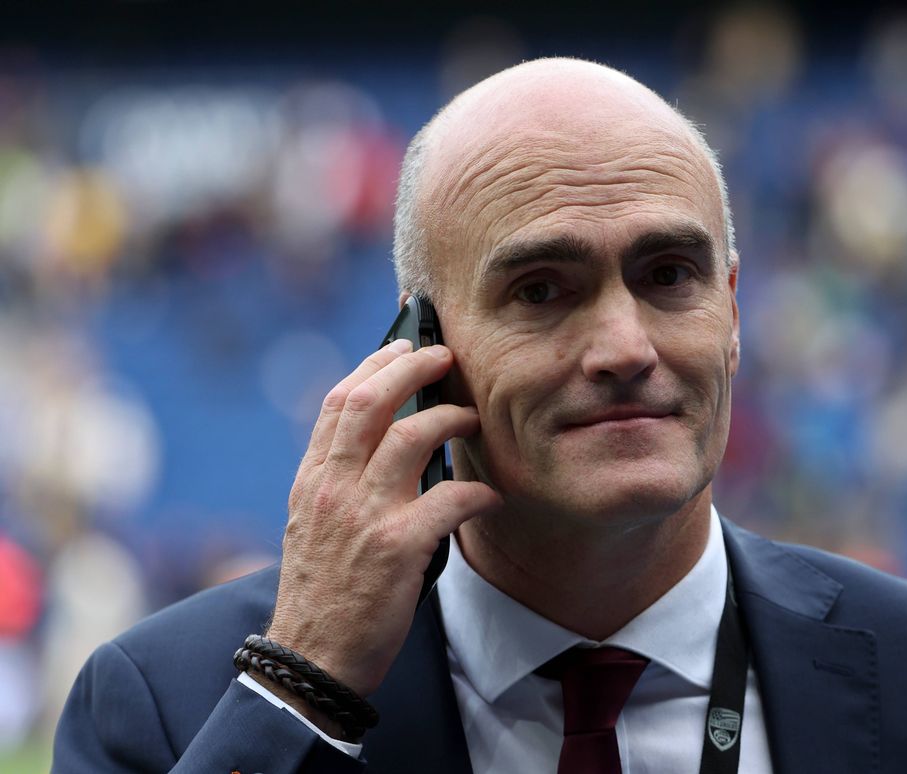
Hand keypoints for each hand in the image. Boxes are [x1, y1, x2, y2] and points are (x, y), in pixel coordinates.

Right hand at [264, 340, 500, 706]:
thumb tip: (384, 441)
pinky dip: (477, 491)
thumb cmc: (322, 593)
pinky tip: (489, 496)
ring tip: (471, 420)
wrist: (312, 659)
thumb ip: (340, 482)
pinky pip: (450, 498)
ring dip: (451, 419)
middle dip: (412, 366)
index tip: (401, 346)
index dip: (374, 366)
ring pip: (414, 436)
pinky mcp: (399, 547)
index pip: (338, 402)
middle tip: (444, 356)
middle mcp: (333, 488)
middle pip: (372, 401)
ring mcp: (365, 514)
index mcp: (312, 480)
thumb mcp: (314, 526)